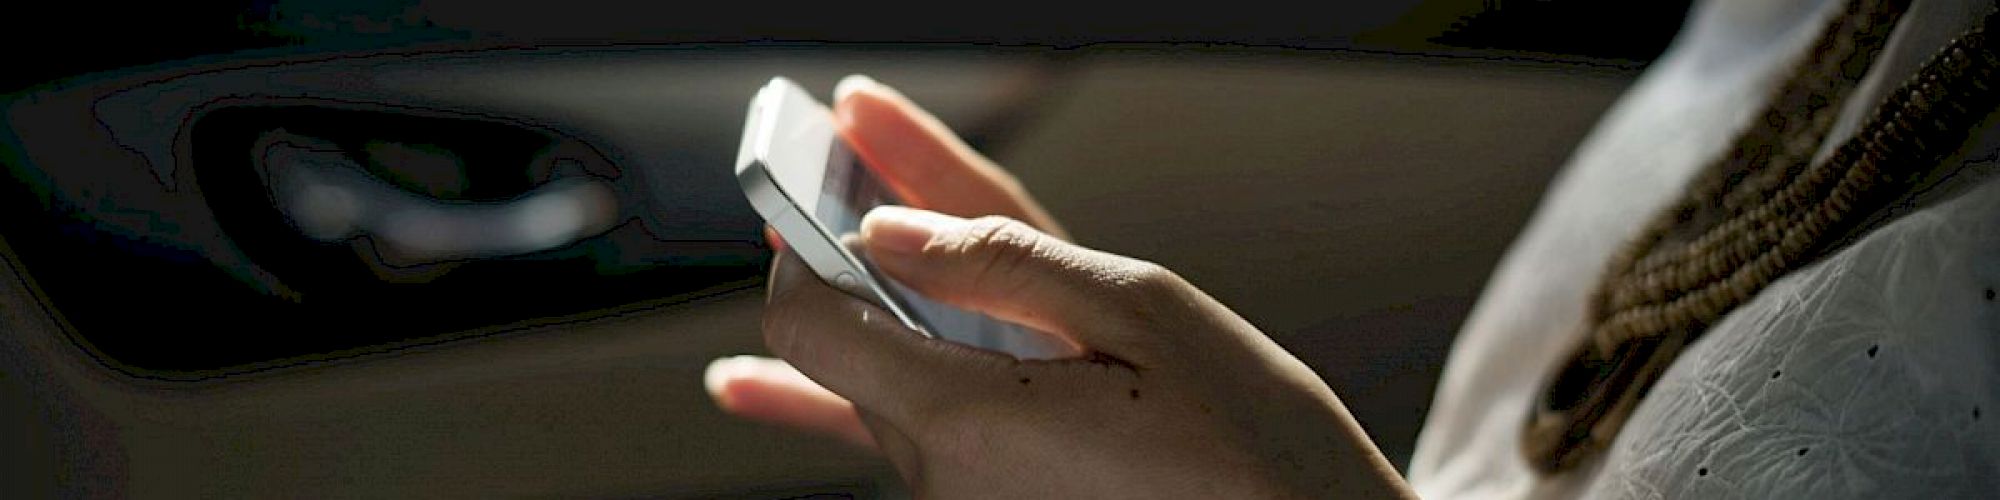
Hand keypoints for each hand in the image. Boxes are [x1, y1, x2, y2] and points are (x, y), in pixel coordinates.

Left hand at [707, 76, 1413, 497]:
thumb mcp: (1145, 313)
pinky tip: (758, 387)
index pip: (807, 321)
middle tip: (836, 159)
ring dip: (868, 313)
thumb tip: (890, 230)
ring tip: (829, 231)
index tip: (818, 175)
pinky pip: (915, 437)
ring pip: (881, 392)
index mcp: (966, 419)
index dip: (802, 240)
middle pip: (846, 349)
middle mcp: (942, 478)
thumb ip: (1006, 264)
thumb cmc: (1254, 441)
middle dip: (846, 255)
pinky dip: (877, 381)